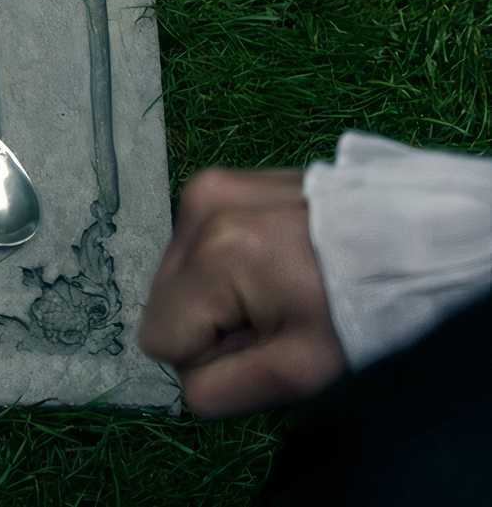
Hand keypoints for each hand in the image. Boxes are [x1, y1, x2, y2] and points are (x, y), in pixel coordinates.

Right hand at [139, 168, 345, 416]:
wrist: (412, 235)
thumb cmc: (359, 308)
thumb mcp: (298, 371)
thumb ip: (218, 389)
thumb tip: (184, 377)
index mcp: (212, 259)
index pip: (159, 340)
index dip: (208, 355)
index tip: (263, 340)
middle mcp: (195, 213)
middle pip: (162, 303)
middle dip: (208, 320)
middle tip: (273, 312)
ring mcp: (203, 190)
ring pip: (174, 275)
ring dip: (213, 290)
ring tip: (274, 281)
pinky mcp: (215, 181)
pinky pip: (191, 244)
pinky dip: (220, 260)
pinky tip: (266, 256)